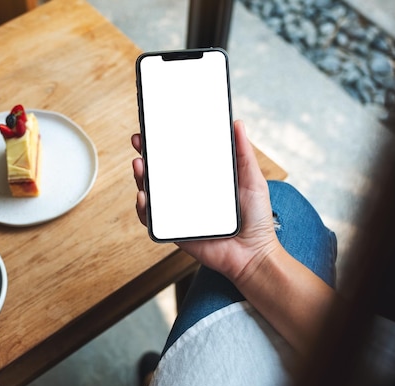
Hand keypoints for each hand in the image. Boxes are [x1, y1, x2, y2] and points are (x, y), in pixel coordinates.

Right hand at [131, 120, 279, 284]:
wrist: (254, 254)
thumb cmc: (255, 219)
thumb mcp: (251, 179)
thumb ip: (243, 153)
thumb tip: (238, 123)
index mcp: (201, 180)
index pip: (176, 158)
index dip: (162, 143)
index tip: (153, 128)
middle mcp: (185, 195)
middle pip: (157, 173)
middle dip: (144, 155)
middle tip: (139, 141)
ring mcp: (177, 213)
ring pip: (150, 193)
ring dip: (140, 178)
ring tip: (140, 165)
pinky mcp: (173, 231)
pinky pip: (151, 220)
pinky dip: (143, 208)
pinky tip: (144, 196)